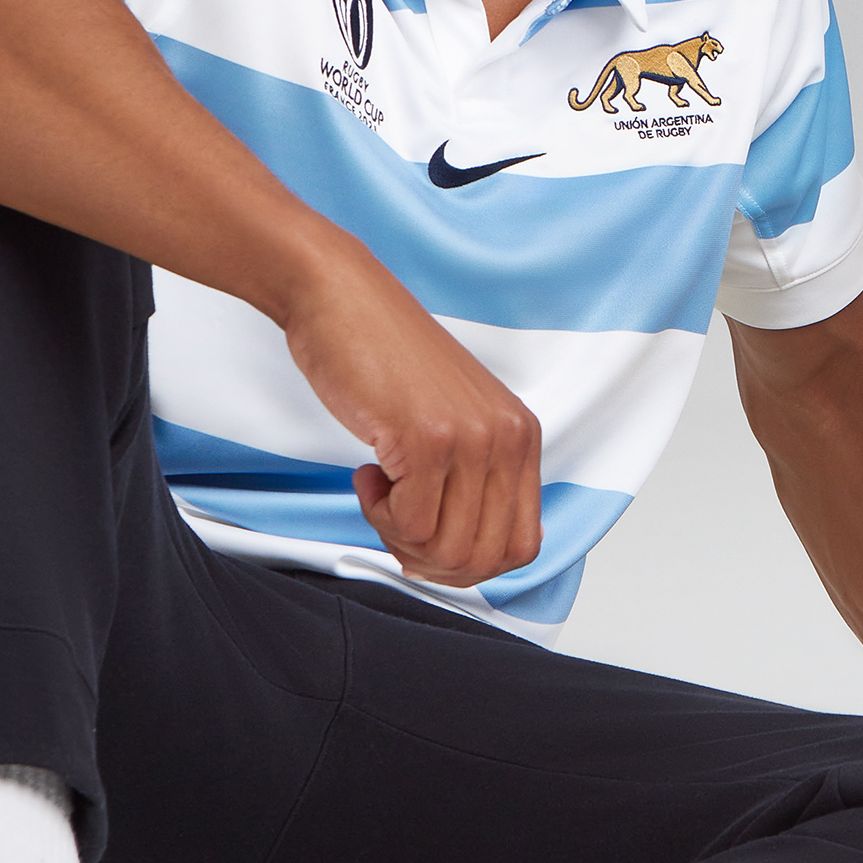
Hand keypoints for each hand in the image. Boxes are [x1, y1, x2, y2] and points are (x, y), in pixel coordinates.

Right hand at [276, 248, 544, 587]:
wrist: (339, 298)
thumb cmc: (382, 358)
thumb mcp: (453, 421)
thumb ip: (472, 478)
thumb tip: (460, 556)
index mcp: (522, 437)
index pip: (523, 546)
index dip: (469, 563)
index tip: (428, 541)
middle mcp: (509, 439)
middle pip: (484, 558)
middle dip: (430, 561)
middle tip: (394, 522)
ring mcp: (472, 441)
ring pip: (447, 548)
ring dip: (400, 538)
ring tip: (381, 493)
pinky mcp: (428, 440)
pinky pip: (410, 525)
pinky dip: (378, 515)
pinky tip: (368, 473)